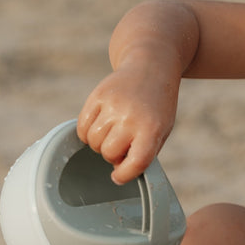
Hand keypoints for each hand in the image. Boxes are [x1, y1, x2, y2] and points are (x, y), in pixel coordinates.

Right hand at [77, 62, 178, 183]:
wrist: (150, 68)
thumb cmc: (157, 107)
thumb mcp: (162, 130)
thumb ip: (144, 152)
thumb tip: (118, 171)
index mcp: (152, 130)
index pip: (135, 163)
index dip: (124, 175)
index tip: (119, 177)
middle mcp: (131, 118)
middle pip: (108, 153)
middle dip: (112, 155)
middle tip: (121, 146)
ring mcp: (112, 106)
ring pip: (93, 142)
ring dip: (99, 144)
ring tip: (112, 135)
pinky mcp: (97, 96)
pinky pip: (82, 127)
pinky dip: (87, 133)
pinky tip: (99, 127)